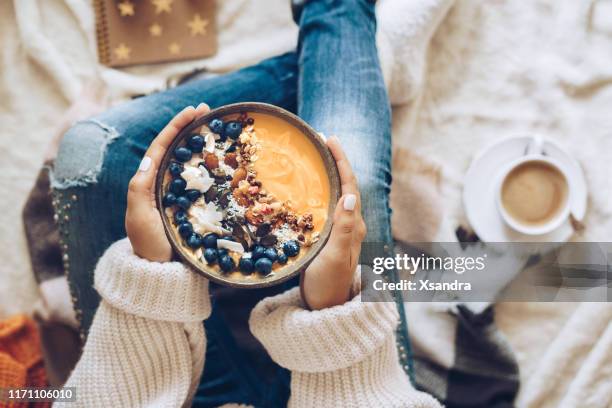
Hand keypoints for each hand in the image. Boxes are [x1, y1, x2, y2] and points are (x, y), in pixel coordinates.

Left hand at [126, 104, 209, 261]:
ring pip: (189, 162)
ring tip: (217, 129)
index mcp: (148, 182)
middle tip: (210, 111)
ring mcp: (178, 195)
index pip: (162, 146)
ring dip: (202, 143)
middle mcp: (162, 184)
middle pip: (176, 148)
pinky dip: (211, 168)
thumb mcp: (139, 217)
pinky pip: (202, 182)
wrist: (161, 274)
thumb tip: (150, 158)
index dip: (177, 126)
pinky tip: (224, 162)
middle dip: (191, 127)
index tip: (194, 110)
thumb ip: (140, 189)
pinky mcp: (192, 207)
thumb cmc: (148, 245)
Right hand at [300, 137, 366, 309]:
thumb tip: (350, 196)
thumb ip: (344, 228)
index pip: (350, 185)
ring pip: (337, 193)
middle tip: (320, 140)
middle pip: (346, 184)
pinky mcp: (331, 237)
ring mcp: (342, 231)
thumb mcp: (335, 256)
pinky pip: (328, 205)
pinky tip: (308, 187)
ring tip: (314, 156)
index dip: (341, 160)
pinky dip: (321, 190)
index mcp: (354, 225)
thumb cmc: (330, 284)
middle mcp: (351, 224)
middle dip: (335, 160)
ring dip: (329, 173)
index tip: (329, 139)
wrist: (327, 308)